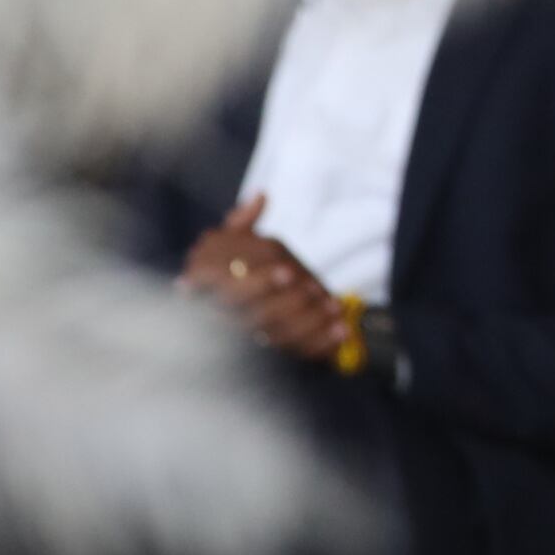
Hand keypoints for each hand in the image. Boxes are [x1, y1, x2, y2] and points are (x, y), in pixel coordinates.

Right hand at [181, 196, 344, 362]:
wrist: (232, 311)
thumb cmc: (230, 270)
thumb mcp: (229, 244)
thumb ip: (242, 223)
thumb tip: (262, 195)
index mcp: (212, 294)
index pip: (232, 292)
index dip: (261, 282)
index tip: (290, 270)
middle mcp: (225, 322)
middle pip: (256, 318)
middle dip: (290, 303)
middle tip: (316, 289)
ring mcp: (247, 343)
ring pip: (278, 338)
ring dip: (310, 323)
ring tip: (336, 309)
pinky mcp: (270, 358)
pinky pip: (295, 355)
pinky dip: (320, 344)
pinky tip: (342, 332)